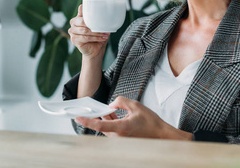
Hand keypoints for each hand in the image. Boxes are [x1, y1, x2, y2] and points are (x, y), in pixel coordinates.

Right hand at [68, 4, 109, 58]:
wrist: (95, 50)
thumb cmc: (97, 37)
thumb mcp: (98, 27)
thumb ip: (98, 20)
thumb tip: (105, 15)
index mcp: (78, 18)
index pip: (80, 11)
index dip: (83, 9)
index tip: (88, 7)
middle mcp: (73, 24)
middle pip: (81, 21)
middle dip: (93, 24)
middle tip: (103, 27)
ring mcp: (72, 32)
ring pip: (85, 30)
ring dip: (97, 32)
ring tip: (105, 34)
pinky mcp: (74, 40)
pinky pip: (86, 38)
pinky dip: (95, 38)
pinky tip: (102, 38)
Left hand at [75, 96, 191, 139]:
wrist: (161, 135)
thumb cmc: (151, 122)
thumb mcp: (136, 105)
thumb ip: (120, 101)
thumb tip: (111, 104)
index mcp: (121, 128)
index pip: (99, 125)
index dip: (87, 121)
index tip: (78, 118)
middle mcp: (119, 136)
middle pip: (101, 125)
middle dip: (97, 116)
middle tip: (90, 108)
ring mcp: (120, 138)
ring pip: (106, 127)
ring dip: (105, 118)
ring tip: (107, 109)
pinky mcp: (123, 138)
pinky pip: (111, 129)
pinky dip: (110, 121)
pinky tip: (111, 114)